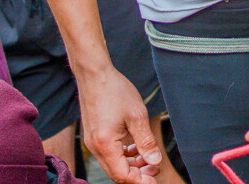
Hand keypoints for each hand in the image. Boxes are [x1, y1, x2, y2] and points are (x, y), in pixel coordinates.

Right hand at [78, 67, 162, 183]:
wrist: (95, 75)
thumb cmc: (116, 91)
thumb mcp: (137, 116)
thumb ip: (146, 142)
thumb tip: (155, 161)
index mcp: (105, 144)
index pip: (122, 174)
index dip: (140, 180)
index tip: (155, 179)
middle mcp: (94, 147)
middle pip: (116, 172)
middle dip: (137, 174)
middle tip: (156, 168)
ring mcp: (91, 142)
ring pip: (113, 163)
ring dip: (131, 164)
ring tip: (149, 158)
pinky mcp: (93, 135)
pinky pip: (109, 153)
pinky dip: (123, 155)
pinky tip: (136, 147)